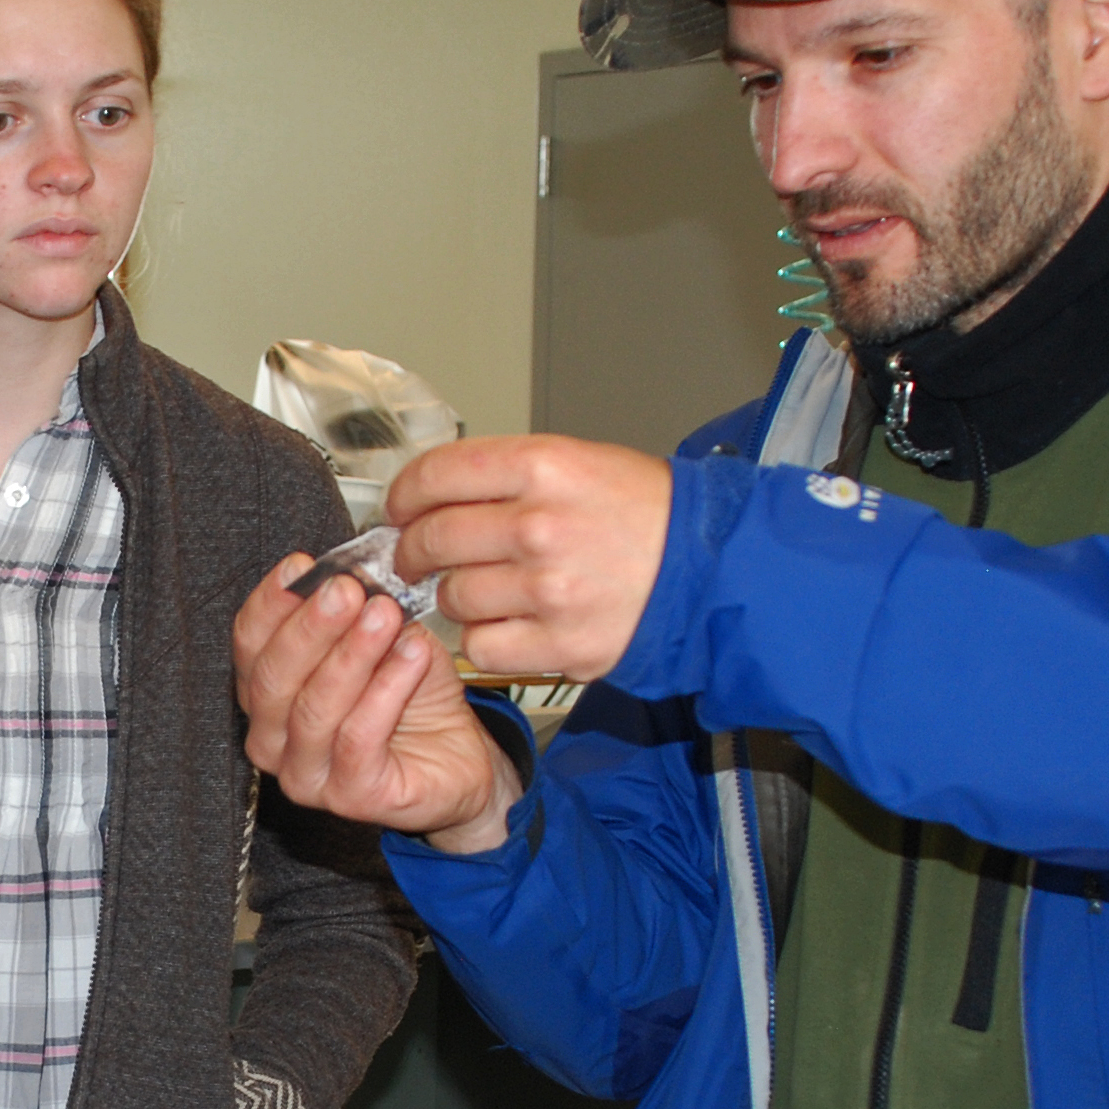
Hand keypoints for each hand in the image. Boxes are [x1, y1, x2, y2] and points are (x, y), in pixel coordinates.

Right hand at [234, 557, 522, 852]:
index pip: (250, 646)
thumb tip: (351, 573)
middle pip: (272, 679)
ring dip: (351, 655)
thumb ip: (358, 610)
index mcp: (268, 696)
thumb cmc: (414, 698)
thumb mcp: (383, 638)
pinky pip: (359, 738)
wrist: (461, 758)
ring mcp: (306, 777)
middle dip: (310, 627)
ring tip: (386, 614)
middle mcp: (273, 740)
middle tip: (347, 590)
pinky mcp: (350, 798)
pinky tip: (412, 653)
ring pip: (313, 710)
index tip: (302, 565)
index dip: (271, 603)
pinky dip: (387, 690)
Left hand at [390, 435, 671, 681]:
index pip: (436, 475)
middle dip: (412, 552)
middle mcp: (540, 525)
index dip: (404, 495)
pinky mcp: (559, 643)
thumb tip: (431, 496)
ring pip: (454, 598)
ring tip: (484, 590)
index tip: (399, 509)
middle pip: (433, 539)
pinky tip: (510, 624)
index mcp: (543, 467)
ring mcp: (548, 589)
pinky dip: (486, 640)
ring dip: (456, 598)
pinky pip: (482, 646)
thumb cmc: (646, 515)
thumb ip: (505, 476)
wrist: (709, 569)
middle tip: (415, 558)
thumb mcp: (579, 462)